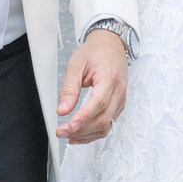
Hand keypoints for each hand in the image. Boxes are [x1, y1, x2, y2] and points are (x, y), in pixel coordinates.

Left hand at [56, 28, 130, 142]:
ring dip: (87, 135)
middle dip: (81, 130)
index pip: (98, 103)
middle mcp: (119, 91)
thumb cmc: (95, 52)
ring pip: (107, 125)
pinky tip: (79, 134)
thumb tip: (62, 110)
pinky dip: (94, 133)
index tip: (69, 126)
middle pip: (103, 119)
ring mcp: (121, 100)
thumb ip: (69, 89)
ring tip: (68, 136)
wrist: (111, 45)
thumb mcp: (76, 65)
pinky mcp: (119, 105)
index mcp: (109, 78)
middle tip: (61, 132)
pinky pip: (108, 124)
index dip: (84, 117)